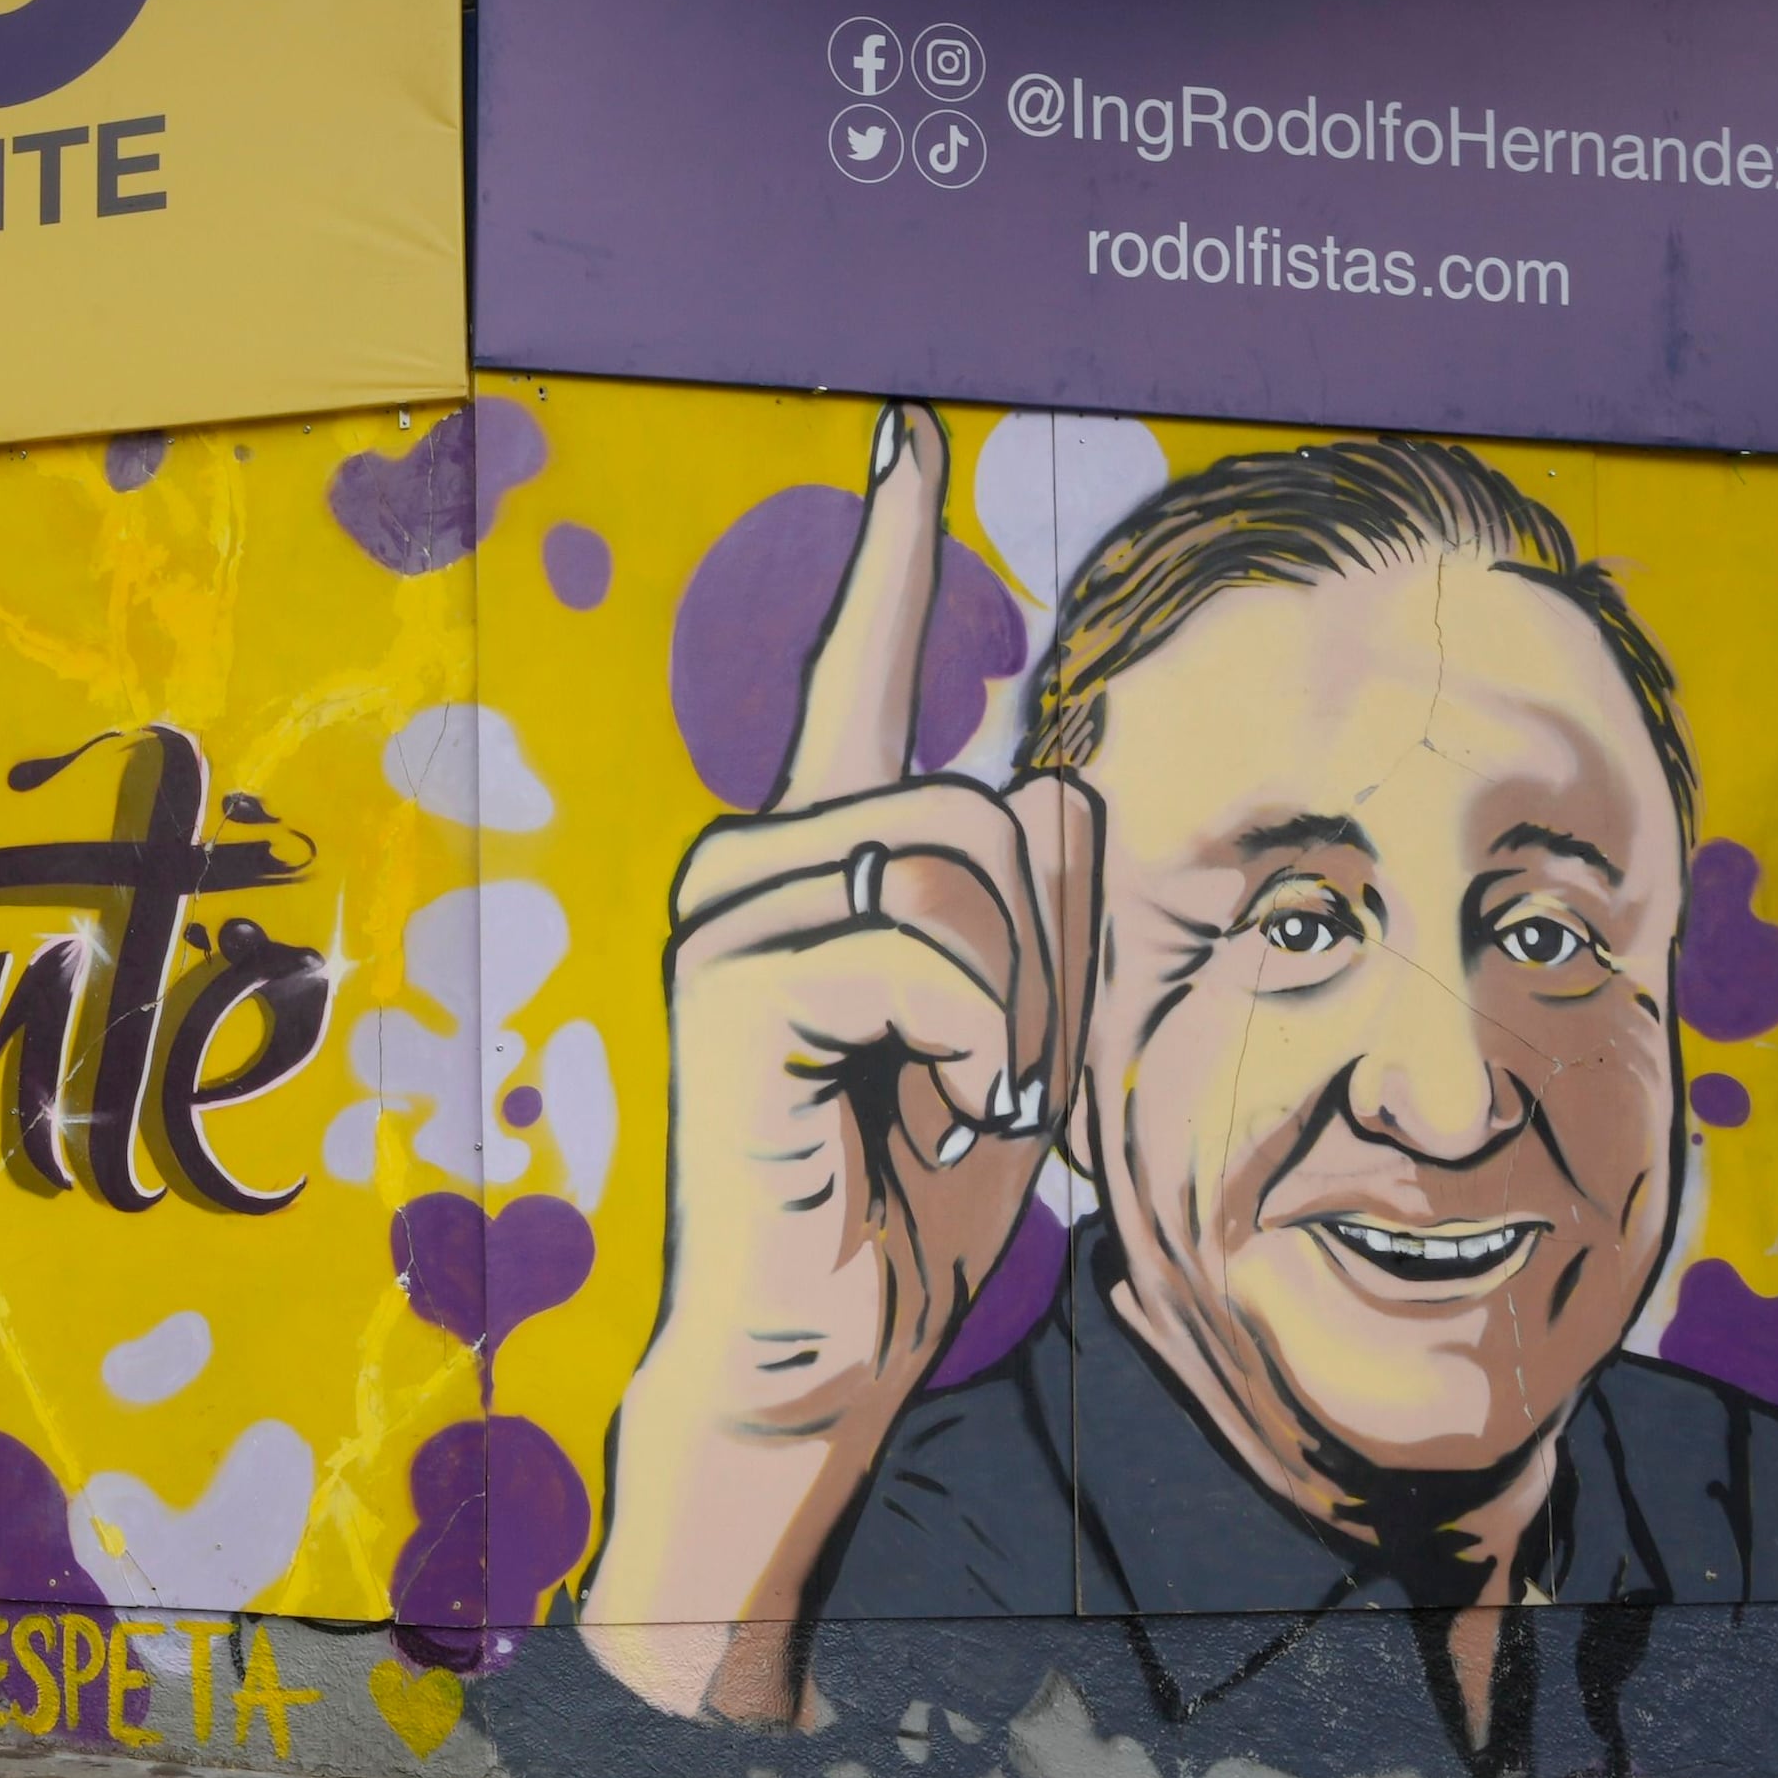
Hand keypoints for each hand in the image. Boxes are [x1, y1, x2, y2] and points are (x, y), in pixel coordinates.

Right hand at [585, 403, 1098, 1721]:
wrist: (828, 1344)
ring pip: (959, 870)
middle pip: (983, 804)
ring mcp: (728, 916)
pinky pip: (918, 954)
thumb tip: (1049, 781)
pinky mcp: (734, 986)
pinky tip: (934, 1115)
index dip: (884, 551)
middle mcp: (758, 860)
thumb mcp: (1008, 1018)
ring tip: (962, 1099)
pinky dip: (967, 1046)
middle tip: (995, 1075)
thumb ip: (1025, 899)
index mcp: (821, 854)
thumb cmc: (912, 1195)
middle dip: (1043, 951)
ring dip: (1011, 1006)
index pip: (860, 671)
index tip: (902, 433)